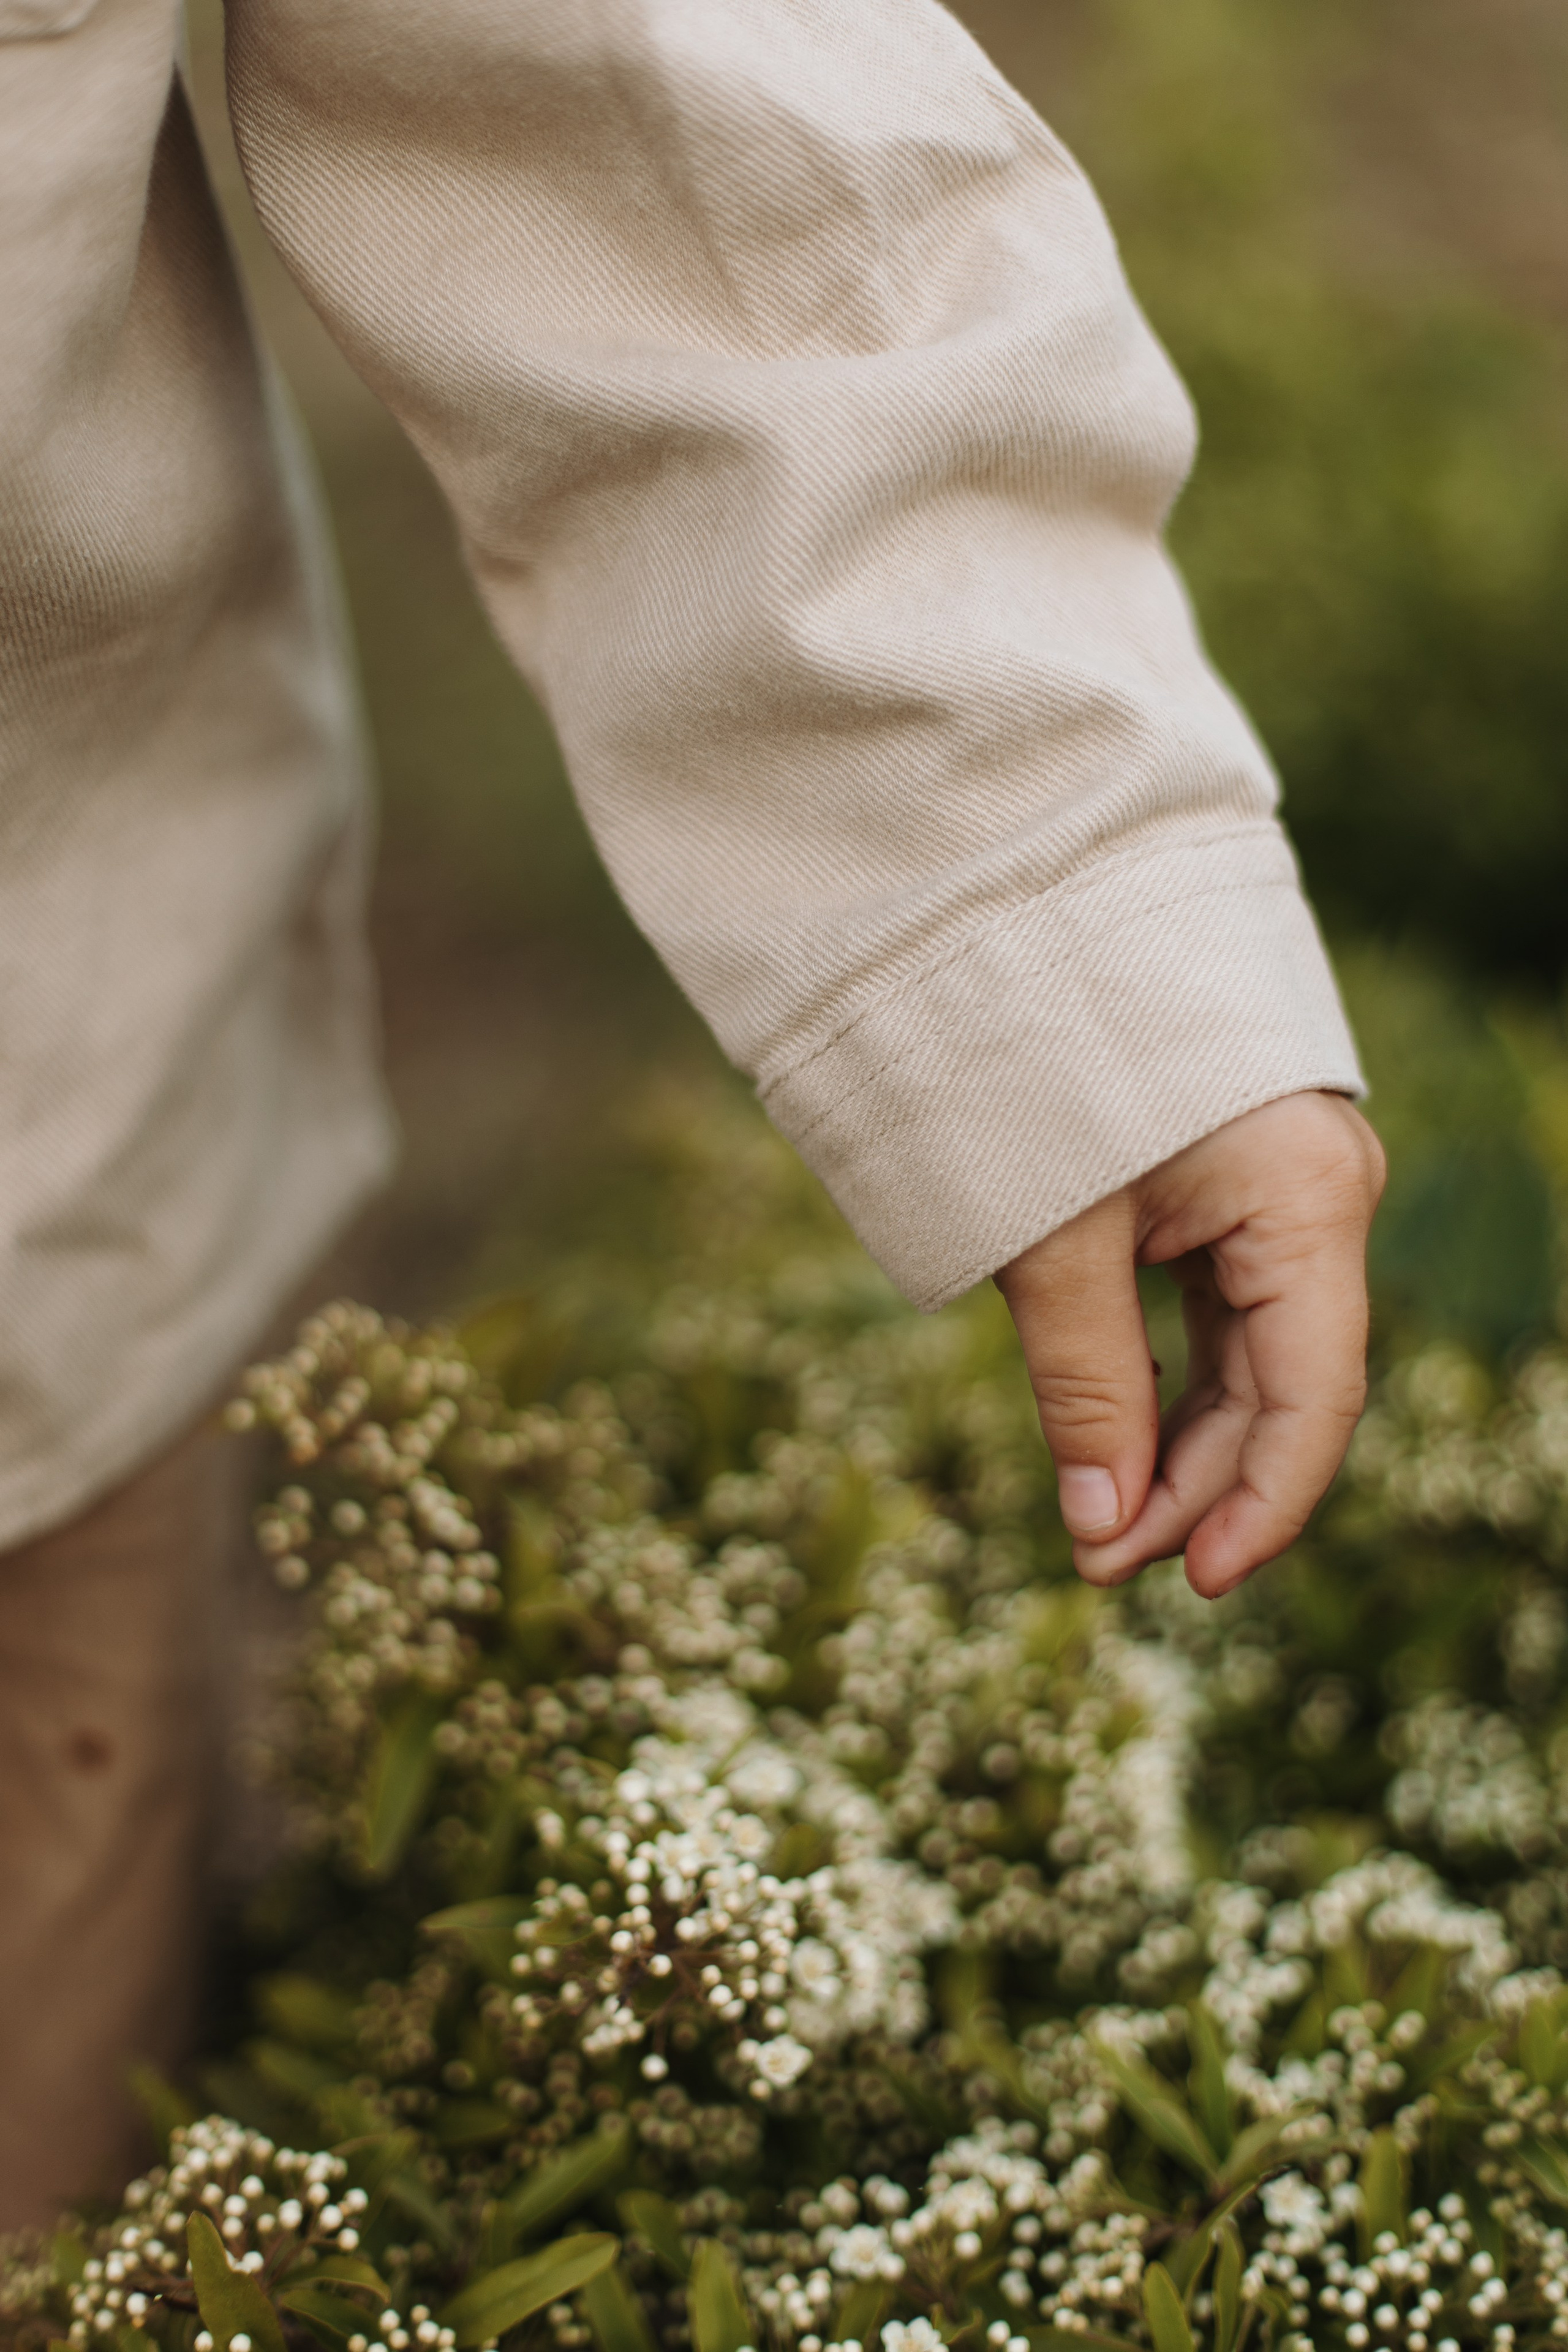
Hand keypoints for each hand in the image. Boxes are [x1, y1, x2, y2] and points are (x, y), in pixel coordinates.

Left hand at [993, 1091, 1385, 1596]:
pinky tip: (1114, 1432)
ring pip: (1245, 1353)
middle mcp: (1317, 1194)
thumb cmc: (1037, 1063)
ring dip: (1176, 1440)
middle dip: (1193, 1483)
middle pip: (1280, 1384)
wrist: (1017, 915)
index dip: (1259, 1506)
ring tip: (1098, 1519)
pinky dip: (1163, 1375)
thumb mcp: (1053, 1236)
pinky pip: (1214, 1307)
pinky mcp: (1225, 1183)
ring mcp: (1275, 1187)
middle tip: (1096, 1557)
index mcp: (1308, 1197)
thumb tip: (1100, 1524)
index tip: (1191, 1585)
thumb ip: (1087, 1382)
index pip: (1312, 1396)